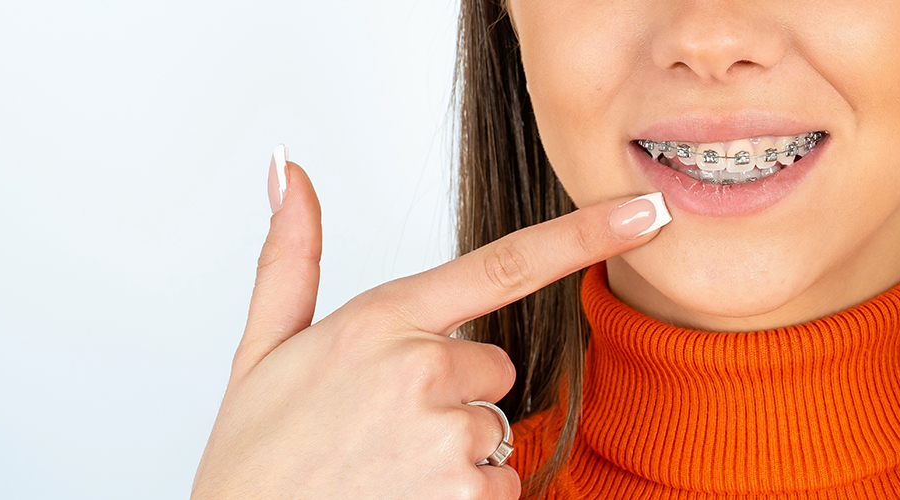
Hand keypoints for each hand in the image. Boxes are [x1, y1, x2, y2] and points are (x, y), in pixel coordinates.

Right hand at [191, 153, 668, 498]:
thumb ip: (291, 259)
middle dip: (454, 395)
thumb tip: (292, 172)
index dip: (584, 236)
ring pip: (495, 430)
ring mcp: (446, 435)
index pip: (504, 265)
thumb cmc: (255, 458)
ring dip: (457, 454)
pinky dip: (464, 499)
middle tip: (382, 428)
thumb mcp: (261, 350)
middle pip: (494, 367)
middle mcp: (420, 371)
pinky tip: (403, 497)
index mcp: (380, 322)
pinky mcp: (465, 492)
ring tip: (385, 470)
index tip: (645, 213)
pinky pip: (500, 484)